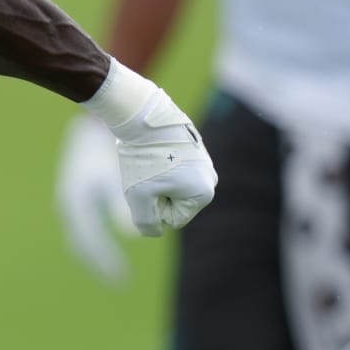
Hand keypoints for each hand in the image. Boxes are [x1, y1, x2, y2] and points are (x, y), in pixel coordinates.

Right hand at [55, 115, 136, 281]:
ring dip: (95, 254)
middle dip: (97, 264)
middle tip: (116, 281)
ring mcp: (69, 203)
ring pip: (80, 237)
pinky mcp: (76, 197)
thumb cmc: (108, 152)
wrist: (92, 128)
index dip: (104, 263)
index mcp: (75, 205)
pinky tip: (108, 246)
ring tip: (112, 269)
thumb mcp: (117, 180)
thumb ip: (124, 206)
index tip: (120, 280)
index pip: (89, 244)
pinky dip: (94, 240)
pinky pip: (84, 227)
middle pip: (80, 246)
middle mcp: (68, 207)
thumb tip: (133, 233)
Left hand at [108, 87, 216, 237]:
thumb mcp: (138, 197)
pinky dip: (162, 166)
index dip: (156, 207)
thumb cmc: (143, 159)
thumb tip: (156, 231)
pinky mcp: (195, 151)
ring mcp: (205, 163)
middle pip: (176, 203)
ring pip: (173, 187)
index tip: (152, 185)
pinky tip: (156, 153)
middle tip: (149, 173)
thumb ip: (146, 223)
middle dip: (158, 194)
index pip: (175, 219)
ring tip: (152, 162)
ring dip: (158, 181)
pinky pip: (175, 171)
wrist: (144, 118)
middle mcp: (211, 178)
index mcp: (204, 193)